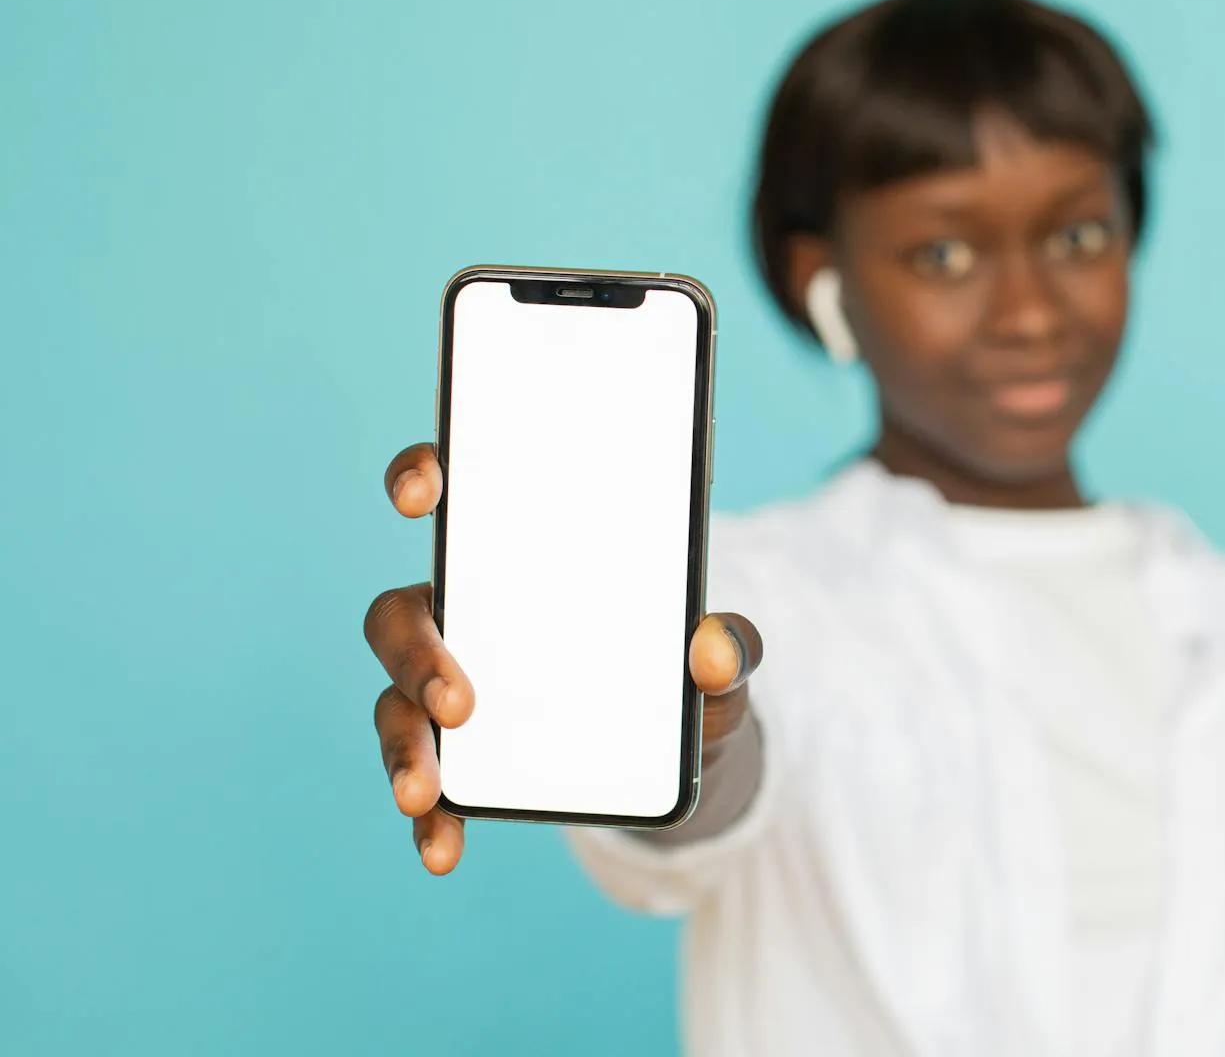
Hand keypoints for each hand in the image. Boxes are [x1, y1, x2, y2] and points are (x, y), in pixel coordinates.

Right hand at [366, 442, 763, 874]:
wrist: (683, 744)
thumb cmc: (681, 664)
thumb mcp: (719, 655)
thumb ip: (730, 646)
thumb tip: (717, 649)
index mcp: (517, 555)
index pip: (452, 492)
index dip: (420, 476)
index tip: (420, 493)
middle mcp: (465, 615)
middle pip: (400, 615)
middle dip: (415, 655)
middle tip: (460, 704)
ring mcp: (450, 687)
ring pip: (394, 703)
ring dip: (402, 749)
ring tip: (426, 794)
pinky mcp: (460, 758)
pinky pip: (427, 785)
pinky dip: (430, 819)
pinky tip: (443, 848)